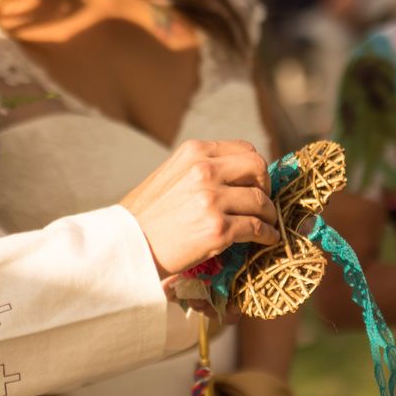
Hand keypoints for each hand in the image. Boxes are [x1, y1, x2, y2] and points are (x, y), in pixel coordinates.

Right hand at [121, 140, 279, 279]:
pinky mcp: (218, 229)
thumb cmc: (143, 216)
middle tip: (262, 204)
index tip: (254, 184)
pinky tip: (266, 240)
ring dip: (269, 215)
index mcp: (194, 152)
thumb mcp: (167, 176)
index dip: (255, 169)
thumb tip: (230, 176)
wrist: (126, 245)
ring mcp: (212, 199)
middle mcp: (205, 170)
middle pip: (258, 169)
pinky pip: (257, 228)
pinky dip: (267, 235)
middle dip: (266, 186)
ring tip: (266, 224)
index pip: (244, 150)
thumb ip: (197, 169)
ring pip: (261, 201)